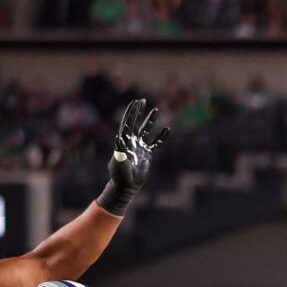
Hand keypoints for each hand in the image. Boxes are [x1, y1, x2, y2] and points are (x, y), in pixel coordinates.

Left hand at [96, 99, 168, 215]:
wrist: (126, 186)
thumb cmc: (120, 175)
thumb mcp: (119, 162)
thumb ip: (120, 150)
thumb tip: (119, 137)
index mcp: (124, 141)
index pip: (128, 123)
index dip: (132, 113)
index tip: (136, 103)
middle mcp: (131, 142)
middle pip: (136, 123)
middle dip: (138, 112)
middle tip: (142, 100)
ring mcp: (139, 147)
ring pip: (146, 131)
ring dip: (150, 121)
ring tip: (156, 110)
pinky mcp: (147, 154)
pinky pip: (155, 144)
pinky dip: (161, 137)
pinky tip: (167, 129)